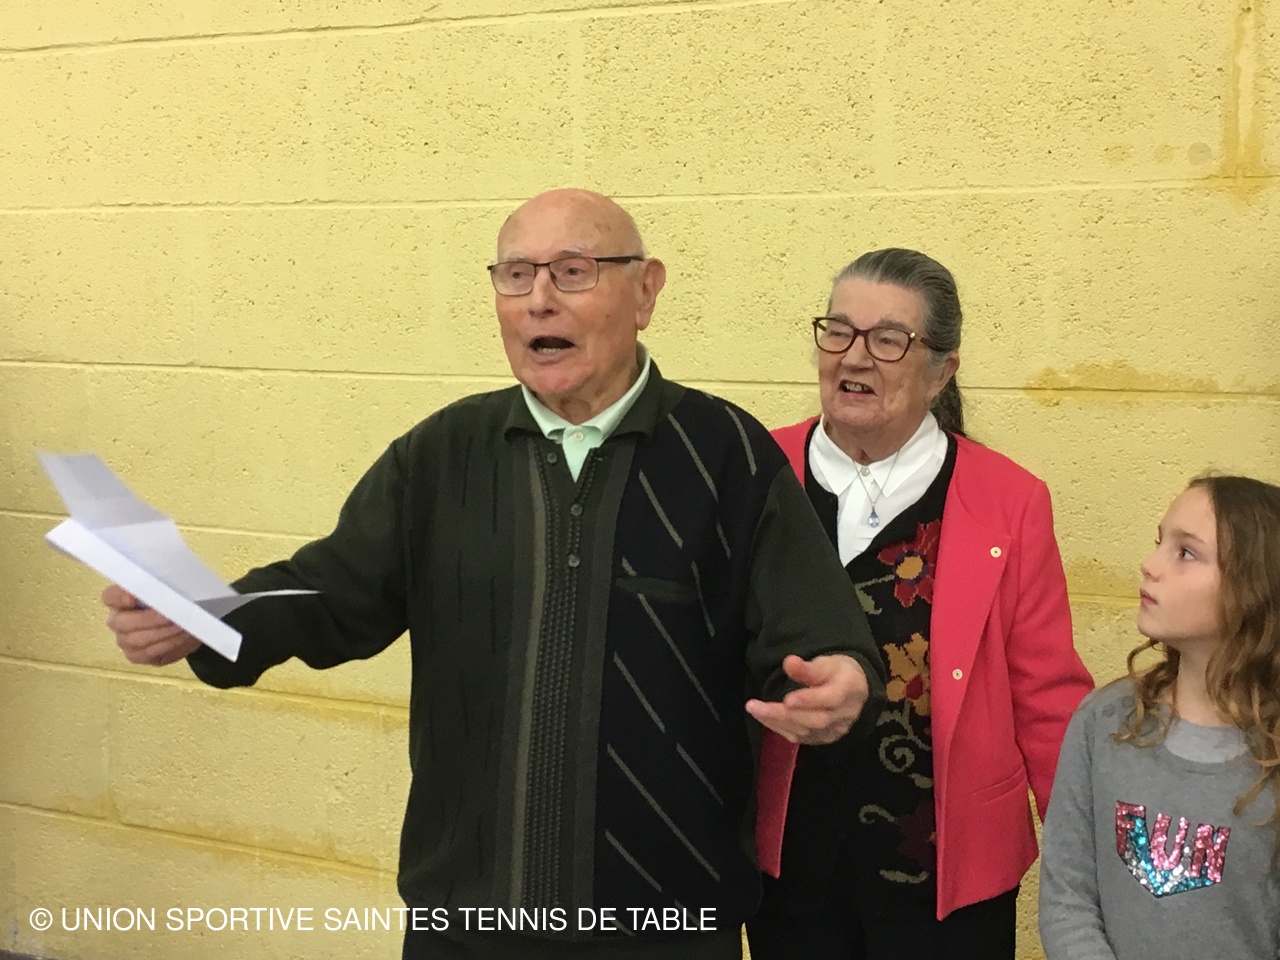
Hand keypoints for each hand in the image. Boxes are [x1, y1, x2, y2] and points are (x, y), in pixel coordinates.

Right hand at [102, 585, 200, 665]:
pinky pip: (149, 653)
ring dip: (163, 633)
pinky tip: (181, 637)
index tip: (134, 598)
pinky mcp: (136, 656)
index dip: (119, 598)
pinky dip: (168, 644)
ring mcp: (124, 641)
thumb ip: (161, 589)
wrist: (183, 626)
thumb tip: (167, 592)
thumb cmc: (172, 603)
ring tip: (182, 626)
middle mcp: (117, 621)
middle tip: (171, 616)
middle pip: (123, 622)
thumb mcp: (169, 591)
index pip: (111, 597)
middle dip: (150, 619)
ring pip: (137, 640)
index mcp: (119, 599)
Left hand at [745, 654, 870, 744]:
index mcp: (848, 690)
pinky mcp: (824, 738)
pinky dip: (780, 729)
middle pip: (815, 720)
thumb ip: (808, 667)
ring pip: (806, 732)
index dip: (808, 700)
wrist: (854, 690)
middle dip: (783, 714)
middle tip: (754, 706)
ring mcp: (835, 730)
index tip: (786, 699)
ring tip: (754, 710)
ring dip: (777, 722)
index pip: (830, 699)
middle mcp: (844, 715)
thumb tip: (788, 663)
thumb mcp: (826, 663)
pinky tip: (765, 718)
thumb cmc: (837, 673)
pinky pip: (801, 738)